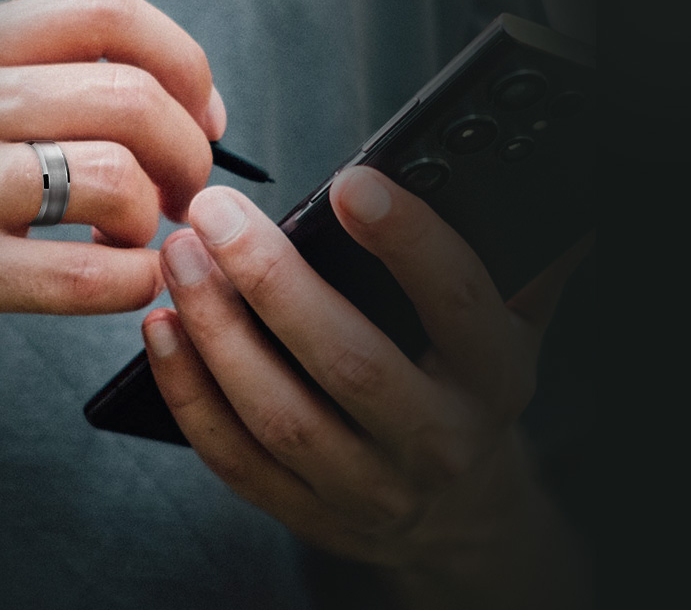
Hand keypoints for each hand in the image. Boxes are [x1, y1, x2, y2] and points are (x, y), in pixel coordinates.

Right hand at [0, 0, 223, 518]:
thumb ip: (44, 84)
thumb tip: (185, 95)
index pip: (105, 9)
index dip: (182, 60)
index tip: (203, 116)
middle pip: (129, 96)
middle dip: (188, 153)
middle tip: (185, 194)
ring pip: (116, 178)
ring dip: (154, 221)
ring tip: (136, 239)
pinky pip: (88, 272)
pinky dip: (133, 282)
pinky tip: (123, 283)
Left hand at [144, 169, 592, 607]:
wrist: (459, 509)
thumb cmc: (464, 380)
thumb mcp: (509, 322)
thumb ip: (512, 255)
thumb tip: (530, 175)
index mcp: (494, 375)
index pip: (459, 303)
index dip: (410, 242)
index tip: (353, 184)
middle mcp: (438, 438)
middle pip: (350, 363)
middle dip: (273, 281)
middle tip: (215, 213)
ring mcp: (371, 487)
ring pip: (281, 415)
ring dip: (218, 333)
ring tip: (179, 259)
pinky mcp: (309, 514)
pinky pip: (236, 458)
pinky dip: (189, 394)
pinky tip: (161, 331)